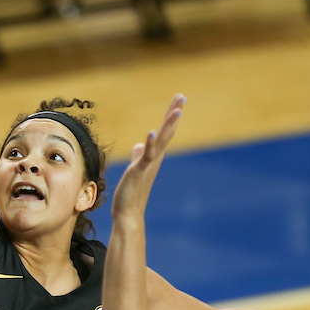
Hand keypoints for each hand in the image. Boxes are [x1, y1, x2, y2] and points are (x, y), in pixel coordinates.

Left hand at [110, 95, 184, 223]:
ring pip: (161, 141)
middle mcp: (154, 158)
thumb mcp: (134, 168)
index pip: (164, 131)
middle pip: (166, 132)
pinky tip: (151, 132)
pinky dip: (149, 144)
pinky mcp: (139, 171)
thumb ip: (138, 156)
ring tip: (177, 110)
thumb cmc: (131, 192)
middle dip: (173, 114)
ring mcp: (148, 165)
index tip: (179, 99)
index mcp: (153, 156)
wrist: (128, 213)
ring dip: (168, 125)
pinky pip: (146, 156)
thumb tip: (138, 145)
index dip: (170, 115)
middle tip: (182, 97)